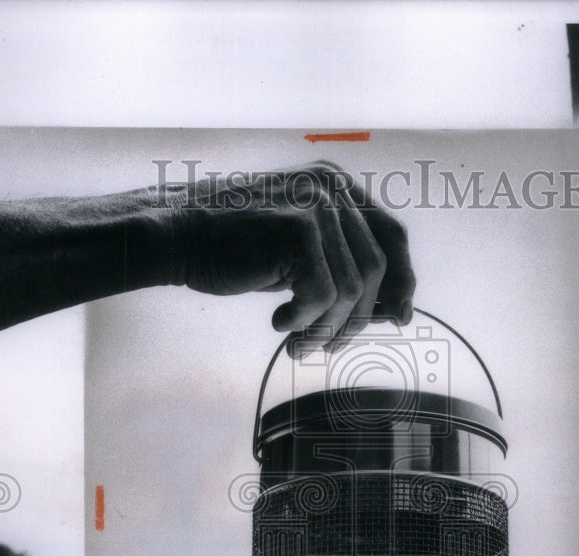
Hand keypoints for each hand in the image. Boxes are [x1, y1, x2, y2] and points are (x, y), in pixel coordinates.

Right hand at [165, 161, 415, 354]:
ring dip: (326, 328)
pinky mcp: (296, 229)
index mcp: (337, 186)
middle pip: (375, 268)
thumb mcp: (295, 247)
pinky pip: (322, 295)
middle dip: (357, 318)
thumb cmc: (232, 247)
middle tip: (330, 346)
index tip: (399, 318)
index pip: (391, 236)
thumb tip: (388, 308)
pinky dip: (303, 321)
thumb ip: (336, 262)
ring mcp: (315, 206)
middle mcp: (332, 189)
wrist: (177, 234)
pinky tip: (278, 322)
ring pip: (350, 289)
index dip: (402, 281)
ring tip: (299, 343)